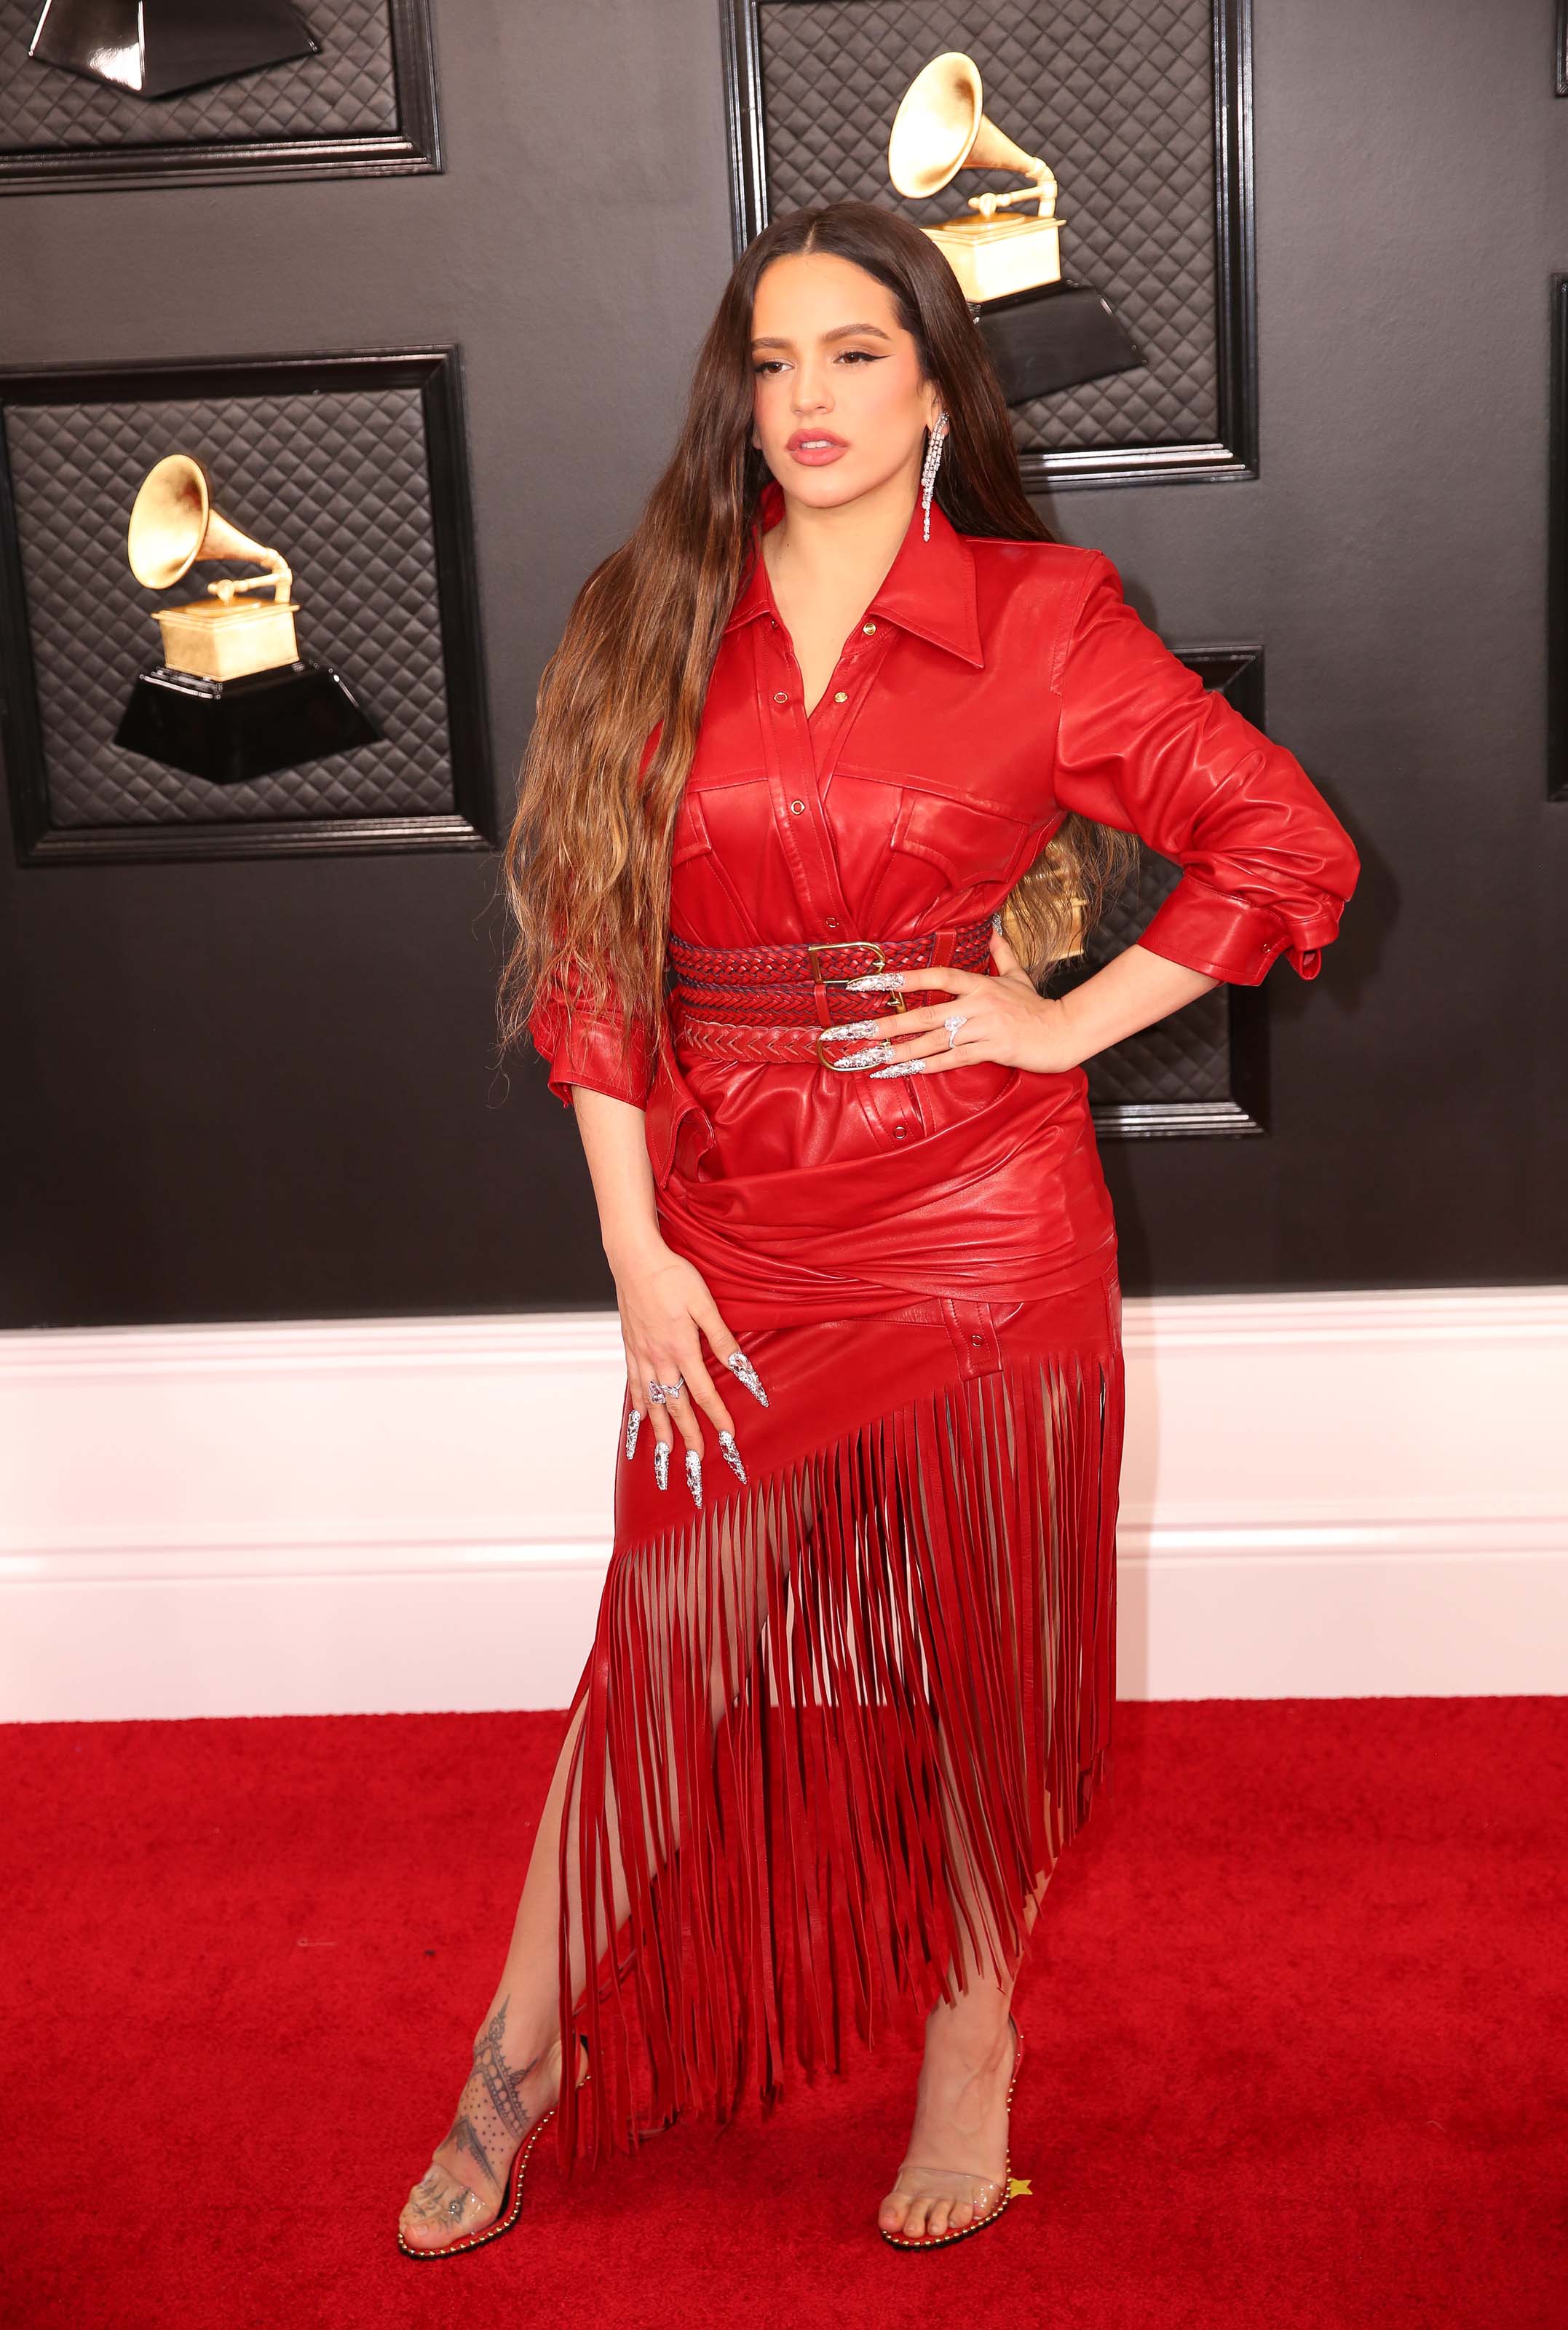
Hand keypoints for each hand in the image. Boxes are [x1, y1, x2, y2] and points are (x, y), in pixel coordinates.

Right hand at [609, 1237, 765, 1503]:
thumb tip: (741, 1366)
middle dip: (688, 1437)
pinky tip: (641, 1420)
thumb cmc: (672, 1276)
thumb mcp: (705, 1303)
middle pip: (677, 1407)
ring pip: (653, 1402)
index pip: (704, 1393)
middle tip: (696, 1463)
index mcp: (681, 1348)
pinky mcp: (631, 1348)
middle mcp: (660, 1358)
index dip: (717, 1418)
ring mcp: (642, 1356)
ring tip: (665, 1456)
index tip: (728, 1439)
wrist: (634, 1260)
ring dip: (660, 1432)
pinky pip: (634, 1386)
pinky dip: (638, 1407)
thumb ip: (722, 1339)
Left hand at [837, 928, 1080, 1078]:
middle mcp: (978, 1004)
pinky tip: (908, 1070)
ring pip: (936, 1040)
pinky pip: (955, 1059)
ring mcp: (985, 1028)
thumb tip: (993, 931)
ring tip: (875, 1057)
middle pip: (926, 1013)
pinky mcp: (993, 1050)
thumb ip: (1002, 954)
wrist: (1064, 1032)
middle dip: (890, 1024)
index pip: (936, 976)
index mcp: (980, 984)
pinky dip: (930, 1066)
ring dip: (903, 1050)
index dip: (904, 978)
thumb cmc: (1037, 1007)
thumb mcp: (1018, 976)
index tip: (872, 982)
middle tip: (859, 1032)